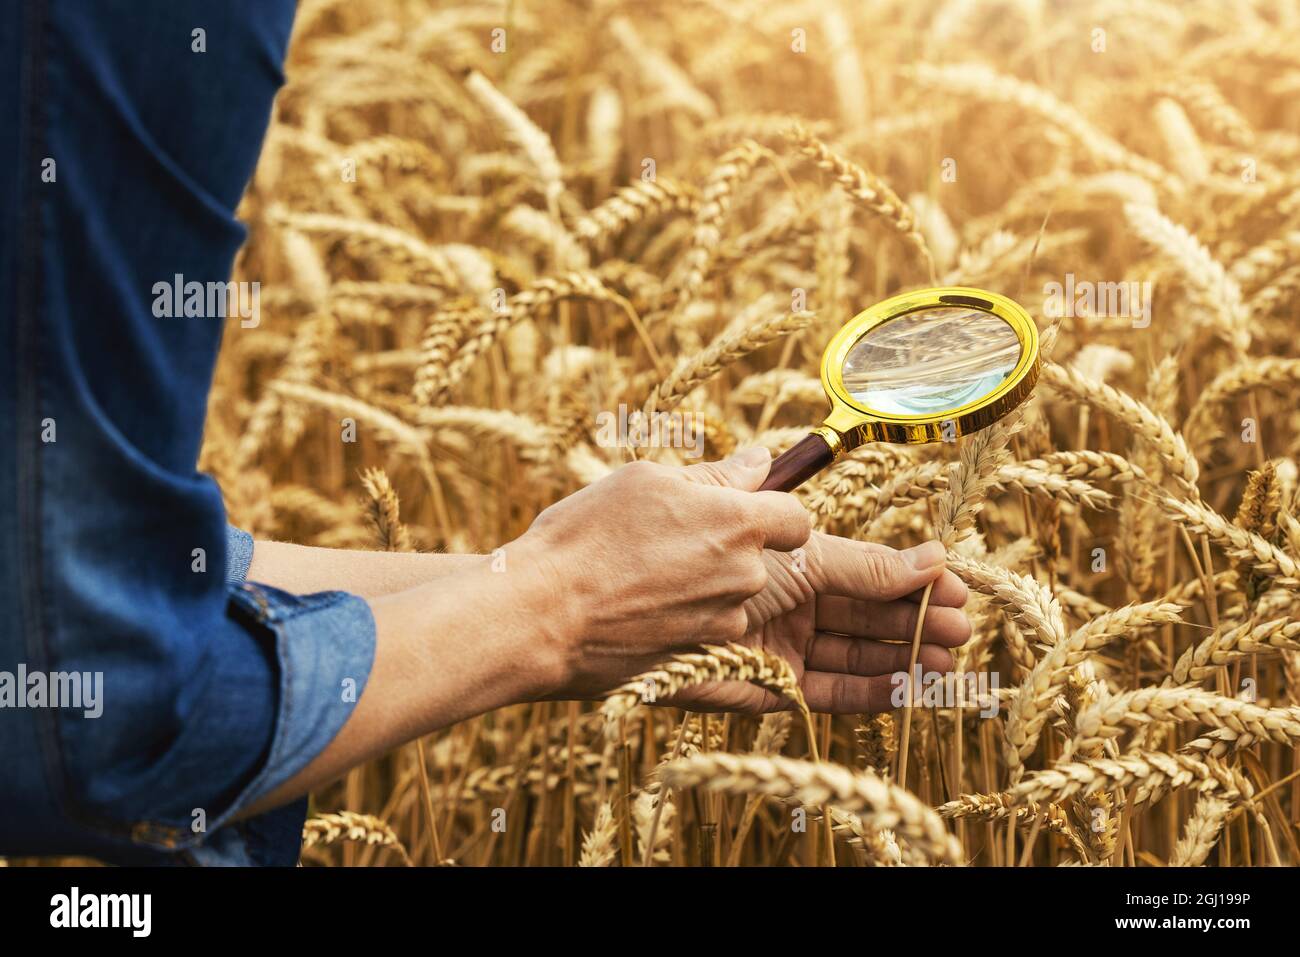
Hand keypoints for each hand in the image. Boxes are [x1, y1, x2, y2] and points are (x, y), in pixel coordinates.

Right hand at [511, 447, 810, 697]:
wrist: (540, 616)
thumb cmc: (586, 538)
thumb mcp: (645, 483)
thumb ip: (715, 475)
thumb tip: (761, 461)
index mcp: (739, 522)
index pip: (794, 518)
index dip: (769, 512)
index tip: (737, 512)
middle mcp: (744, 576)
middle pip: (756, 559)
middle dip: (721, 550)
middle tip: (660, 543)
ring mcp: (725, 624)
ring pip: (728, 597)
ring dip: (697, 587)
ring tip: (636, 579)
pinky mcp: (701, 661)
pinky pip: (703, 632)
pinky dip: (678, 622)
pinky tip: (634, 614)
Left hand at [667, 530, 970, 713]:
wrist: (602, 606)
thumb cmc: (675, 554)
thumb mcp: (755, 530)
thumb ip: (815, 529)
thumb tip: (852, 501)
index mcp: (785, 558)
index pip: (861, 566)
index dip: (908, 573)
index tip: (954, 579)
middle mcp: (787, 602)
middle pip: (866, 612)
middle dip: (917, 618)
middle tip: (963, 623)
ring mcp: (780, 646)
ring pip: (856, 653)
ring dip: (905, 655)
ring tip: (951, 656)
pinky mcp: (768, 689)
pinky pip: (829, 692)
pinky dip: (874, 691)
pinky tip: (915, 687)